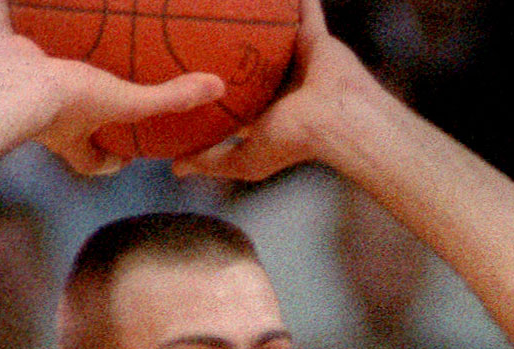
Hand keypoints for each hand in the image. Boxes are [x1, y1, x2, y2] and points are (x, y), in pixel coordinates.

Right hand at [0, 0, 224, 175]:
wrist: (15, 88)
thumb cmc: (70, 103)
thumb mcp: (128, 103)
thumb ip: (170, 98)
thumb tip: (217, 89)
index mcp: (73, 135)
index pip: (92, 160)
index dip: (108, 160)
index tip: (123, 156)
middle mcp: (46, 117)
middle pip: (63, 121)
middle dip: (76, 113)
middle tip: (96, 94)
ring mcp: (20, 86)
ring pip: (36, 75)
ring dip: (45, 62)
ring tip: (63, 42)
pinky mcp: (3, 56)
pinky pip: (4, 29)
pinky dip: (7, 13)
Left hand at [171, 0, 376, 181]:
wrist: (337, 120)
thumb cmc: (293, 141)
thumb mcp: (244, 160)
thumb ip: (210, 161)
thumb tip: (175, 168)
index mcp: (267, 109)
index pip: (236, 95)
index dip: (214, 85)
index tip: (188, 72)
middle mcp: (282, 82)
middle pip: (251, 60)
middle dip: (233, 47)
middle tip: (202, 26)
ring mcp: (299, 58)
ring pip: (274, 34)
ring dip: (262, 20)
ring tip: (231, 2)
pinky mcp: (316, 37)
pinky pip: (303, 9)